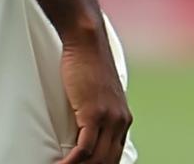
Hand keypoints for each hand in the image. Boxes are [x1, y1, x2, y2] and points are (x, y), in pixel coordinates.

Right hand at [57, 33, 132, 163]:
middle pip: (106, 162)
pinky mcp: (95, 114)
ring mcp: (109, 118)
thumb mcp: (99, 95)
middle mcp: (121, 121)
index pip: (115, 157)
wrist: (87, 41)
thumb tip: (84, 132)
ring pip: (96, 161)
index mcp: (123, 119)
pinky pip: (83, 151)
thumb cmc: (88, 64)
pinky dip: (69, 163)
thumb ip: (97, 114)